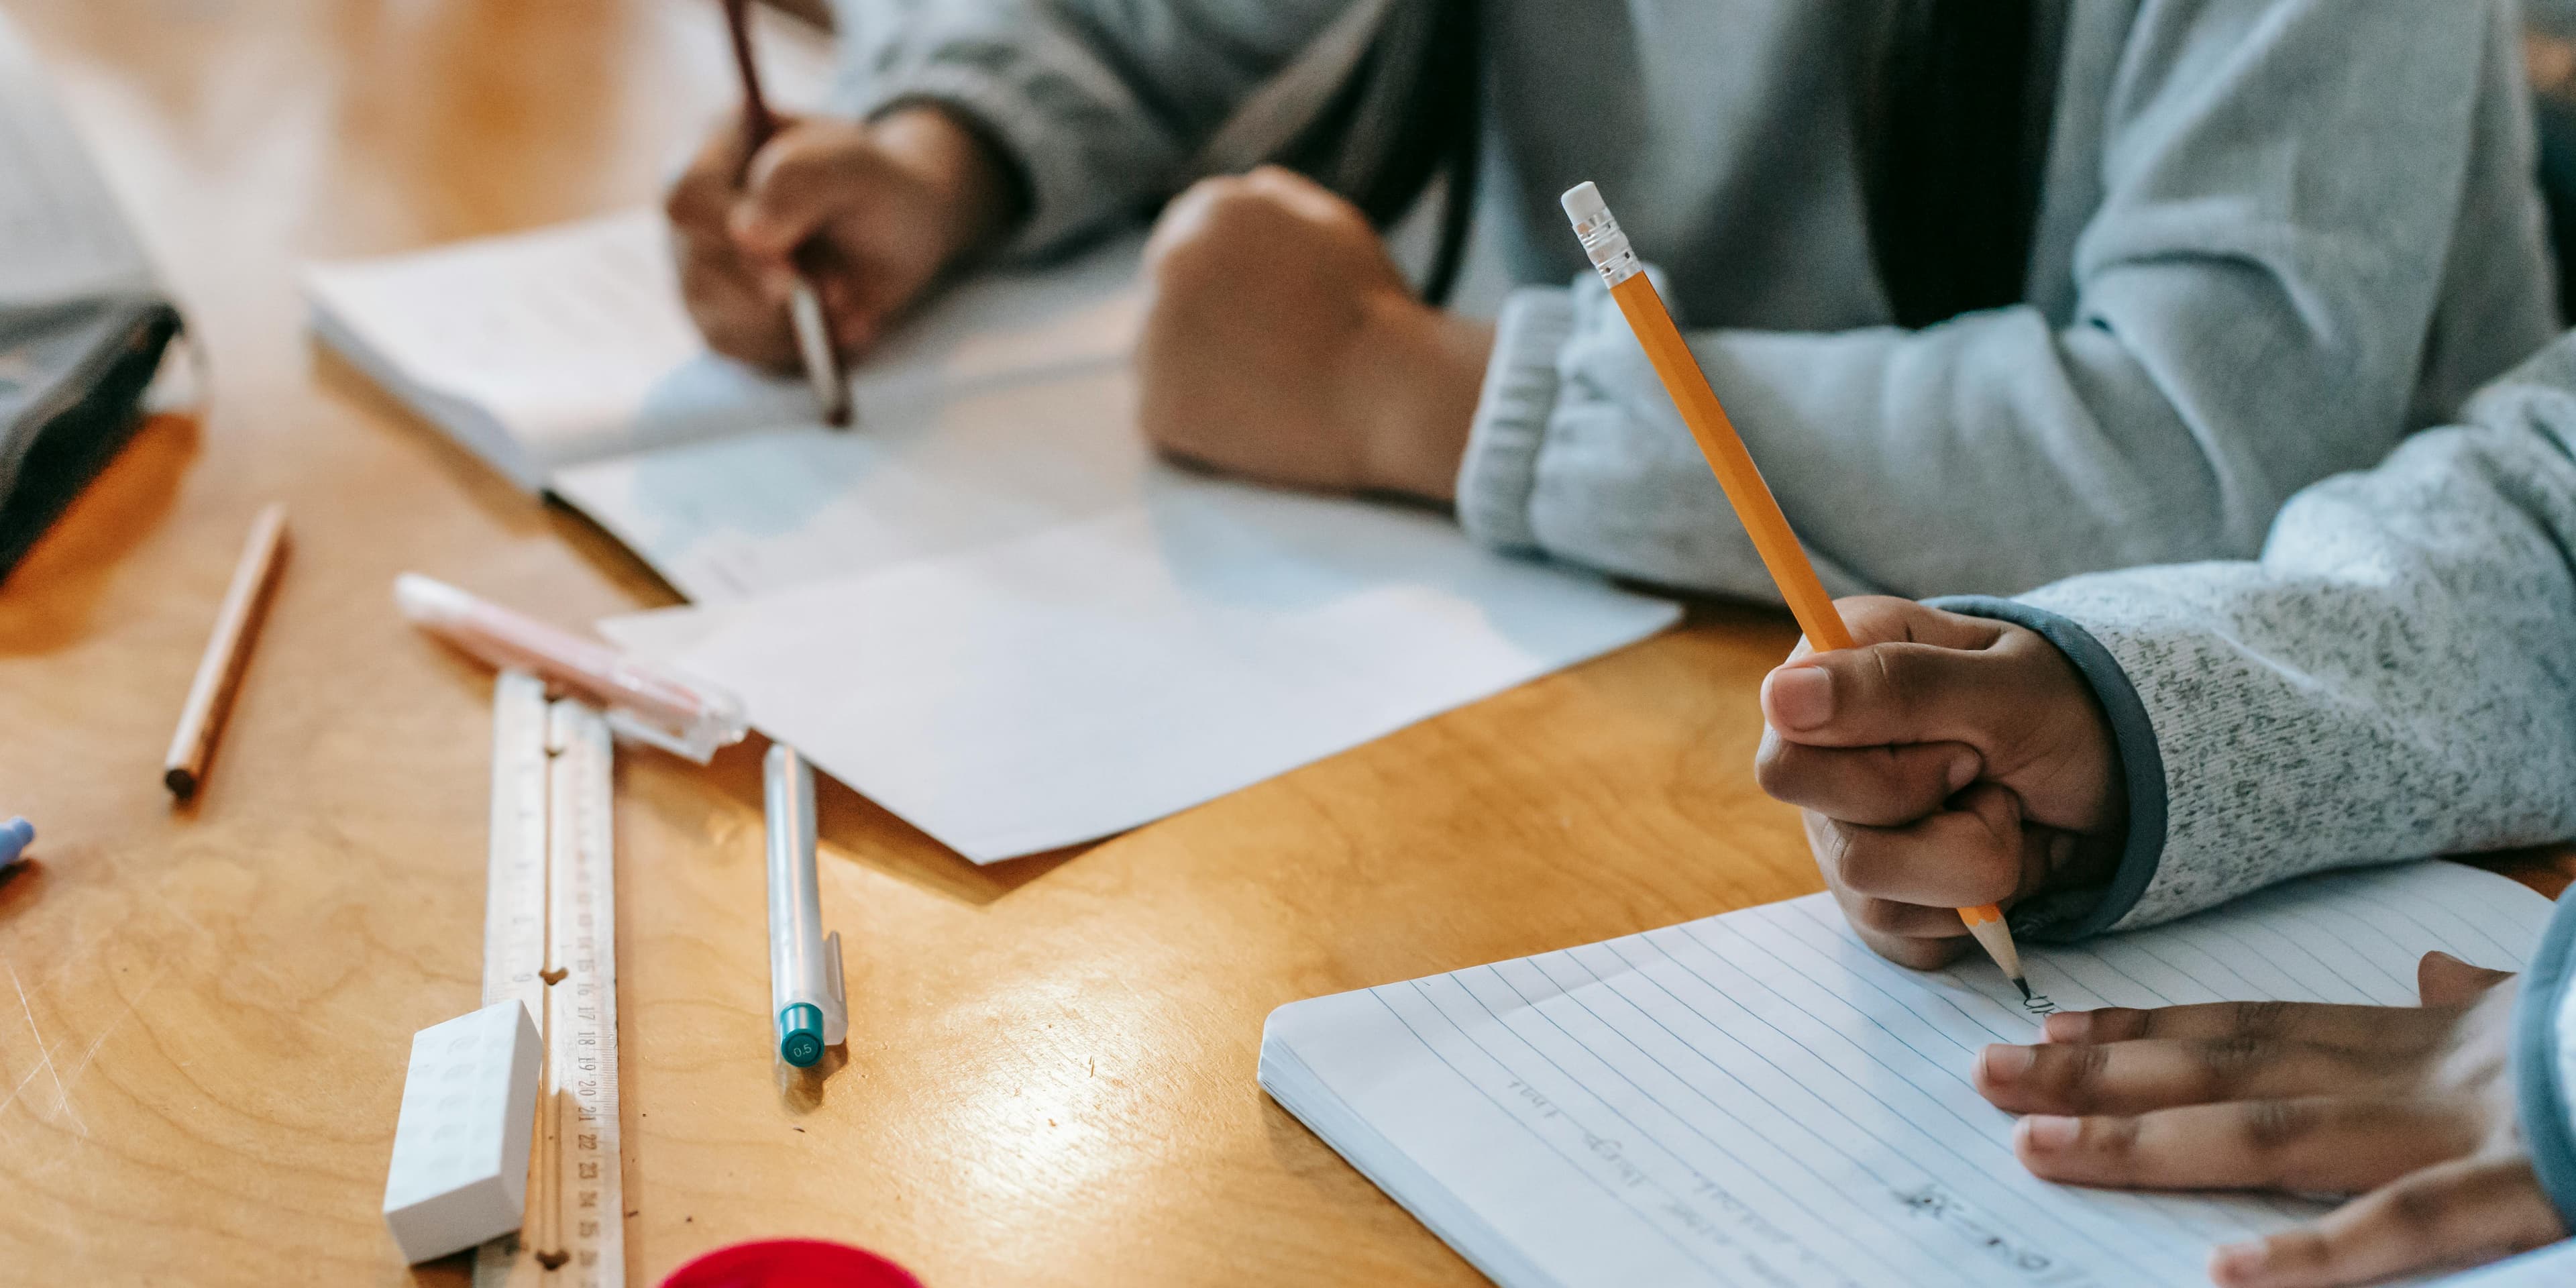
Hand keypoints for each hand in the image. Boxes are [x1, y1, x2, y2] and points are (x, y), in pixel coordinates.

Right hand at [664, 106, 1019, 369]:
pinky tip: (841, 324)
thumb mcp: (858, 165)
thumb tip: (747, 235)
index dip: (728, 238)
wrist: (898, 229)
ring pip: (718, 316)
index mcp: (716, 146)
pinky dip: (798, 345)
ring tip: (848, 300)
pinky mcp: (723, 315)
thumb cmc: (874, 183)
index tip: (790, 270)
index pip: (687, 198)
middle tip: (839, 290)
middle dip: (777, 289)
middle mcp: (695, 208)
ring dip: (791, 321)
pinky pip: (744, 348)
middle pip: (699, 266)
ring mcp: (700, 265)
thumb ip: (805, 179)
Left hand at [1135, 166, 1491, 499]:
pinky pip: (1162, 414)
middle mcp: (1168, 261)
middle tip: (1264, 357)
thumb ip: (1275, 200)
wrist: (1391, 395)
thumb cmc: (1373, 311)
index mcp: (1211, 208)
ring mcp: (1153, 334)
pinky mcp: (1156, 404)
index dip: (1221, 287)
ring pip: (1156, 356)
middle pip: (1163, 297)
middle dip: (1202, 325)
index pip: (1183, 243)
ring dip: (1192, 373)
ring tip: (1262, 390)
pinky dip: (1194, 425)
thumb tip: (1242, 189)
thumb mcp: (1334, 222)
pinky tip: (1248, 424)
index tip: (1258, 316)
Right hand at [1755, 597, 2124, 967]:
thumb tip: (1778, 697)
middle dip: (1947, 820)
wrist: (2111, 778)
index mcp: (1827, 681)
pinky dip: (1973, 908)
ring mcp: (1840, 836)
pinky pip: (1905, 938)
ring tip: (1999, 811)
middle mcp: (1817, 761)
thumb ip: (1895, 685)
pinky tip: (1992, 856)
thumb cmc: (2058, 711)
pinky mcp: (1874, 903)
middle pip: (1841, 845)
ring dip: (1975, 864)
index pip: (1788, 767)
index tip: (1957, 743)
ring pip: (1877, 899)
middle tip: (1983, 772)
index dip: (1881, 774)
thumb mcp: (2004, 686)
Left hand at [1976, 952, 2565, 1286]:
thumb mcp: (2551, 1008)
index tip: (2049, 1024)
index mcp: (2433, 1040)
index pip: (2256, 1025)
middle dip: (2102, 1075)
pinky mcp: (2534, 1190)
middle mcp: (2428, 1075)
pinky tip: (2225, 1278)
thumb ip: (2475, 999)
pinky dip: (2319, 1255)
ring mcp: (2477, 1132)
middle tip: (1979, 1074)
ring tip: (2036, 1145)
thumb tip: (2427, 970)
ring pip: (2278, 1136)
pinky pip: (2411, 1230)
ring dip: (2151, 1145)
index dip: (2147, 1026)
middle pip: (2230, 1071)